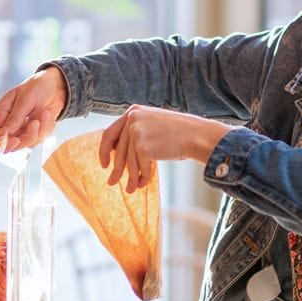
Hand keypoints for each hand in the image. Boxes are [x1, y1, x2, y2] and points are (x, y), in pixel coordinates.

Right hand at [0, 67, 66, 152]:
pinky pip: (39, 139)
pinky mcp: (34, 133)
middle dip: (25, 137)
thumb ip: (15, 117)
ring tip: (44, 112)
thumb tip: (3, 133)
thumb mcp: (25, 99)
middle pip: (10, 144)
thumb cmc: (37, 86)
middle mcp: (9, 124)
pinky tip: (47, 114)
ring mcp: (21, 130)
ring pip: (27, 144)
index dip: (0, 142)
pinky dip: (46, 128)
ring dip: (39, 130)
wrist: (55, 86)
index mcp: (0, 113)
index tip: (15, 140)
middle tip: (35, 123)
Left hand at [99, 105, 231, 192]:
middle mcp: (132, 119)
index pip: (110, 133)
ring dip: (130, 178)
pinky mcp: (143, 147)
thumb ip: (135, 133)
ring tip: (131, 189)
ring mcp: (137, 132)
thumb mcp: (153, 124)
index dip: (104, 151)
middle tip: (111, 182)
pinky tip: (144, 183)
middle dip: (116, 170)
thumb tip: (117, 156)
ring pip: (129, 162)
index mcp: (133, 111)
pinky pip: (140, 167)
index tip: (104, 164)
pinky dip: (143, 177)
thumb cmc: (179, 132)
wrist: (197, 135)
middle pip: (118, 151)